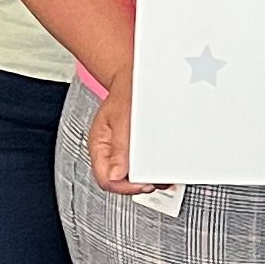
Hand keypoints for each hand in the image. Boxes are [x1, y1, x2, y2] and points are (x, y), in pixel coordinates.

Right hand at [85, 78, 170, 198]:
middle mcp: (110, 151)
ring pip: (132, 175)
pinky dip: (154, 168)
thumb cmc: (127, 91)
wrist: (135, 76)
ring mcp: (123, 150)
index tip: (142, 185)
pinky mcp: (137, 147)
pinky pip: (143, 164)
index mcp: (100, 145)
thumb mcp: (122, 116)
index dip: (124, 187)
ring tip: (163, 177)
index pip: (106, 178)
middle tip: (156, 182)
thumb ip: (119, 146)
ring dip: (148, 178)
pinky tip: (164, 167)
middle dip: (138, 184)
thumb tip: (117, 175)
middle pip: (120, 180)